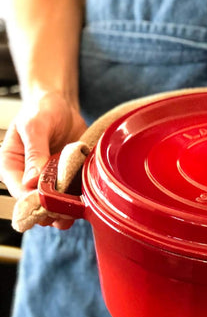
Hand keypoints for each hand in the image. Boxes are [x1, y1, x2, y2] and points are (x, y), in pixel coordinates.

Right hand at [0, 90, 86, 228]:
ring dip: (64, 211)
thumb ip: (34, 152)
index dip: (32, 202)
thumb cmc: (42, 111)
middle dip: (49, 211)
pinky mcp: (67, 180)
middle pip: (36, 203)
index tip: (47, 205)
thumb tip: (31, 181)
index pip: (18, 191)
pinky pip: (70, 196)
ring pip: (54, 205)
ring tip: (74, 211)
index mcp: (12, 165)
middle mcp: (29, 177)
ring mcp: (49, 180)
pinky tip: (84, 204)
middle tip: (64, 211)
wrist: (61, 106)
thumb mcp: (35, 126)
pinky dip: (76, 202)